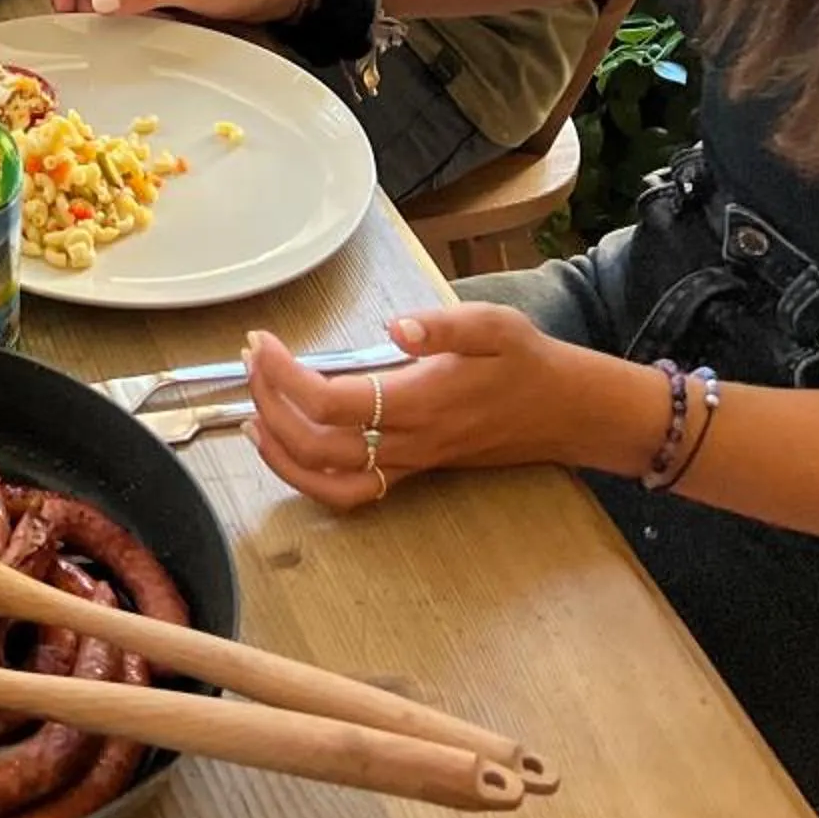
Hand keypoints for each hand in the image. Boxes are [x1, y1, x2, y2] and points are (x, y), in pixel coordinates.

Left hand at [243, 309, 656, 509]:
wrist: (567, 413)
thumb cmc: (529, 363)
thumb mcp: (496, 326)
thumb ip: (444, 325)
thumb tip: (396, 328)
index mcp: (422, 402)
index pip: (332, 402)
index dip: (285, 377)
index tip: (261, 342)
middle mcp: (410, 442)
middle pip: (316, 444)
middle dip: (269, 405)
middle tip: (251, 360)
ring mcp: (409, 463)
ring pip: (328, 480)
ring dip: (279, 451)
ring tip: (250, 411)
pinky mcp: (412, 470)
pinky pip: (351, 492)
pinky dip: (308, 478)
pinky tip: (286, 446)